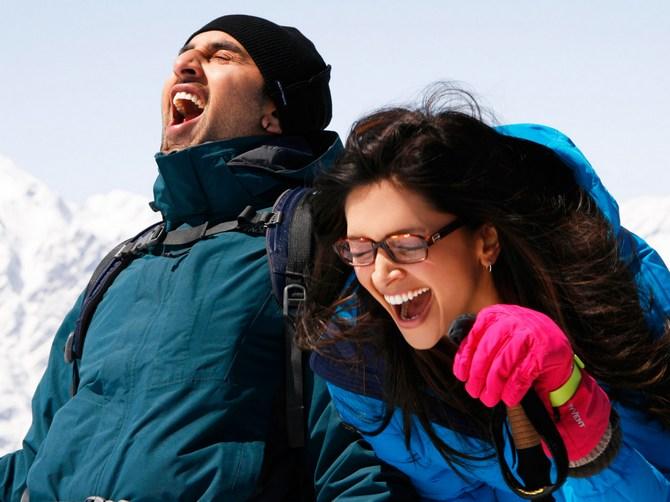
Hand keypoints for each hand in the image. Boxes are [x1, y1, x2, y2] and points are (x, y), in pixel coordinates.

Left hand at [452, 304, 573, 407]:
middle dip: (477, 375)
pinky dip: (512, 390)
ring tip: (489, 399)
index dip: (466, 358)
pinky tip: (508, 399)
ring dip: (493, 386)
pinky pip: (521, 375)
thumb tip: (460, 367)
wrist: (558, 347)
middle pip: (487, 351)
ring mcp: (529, 335)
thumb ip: (482, 344)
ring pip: (502, 364)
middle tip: (474, 392)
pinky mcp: (543, 352)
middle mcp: (513, 320)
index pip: (475, 336)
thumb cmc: (522, 345)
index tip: (461, 376)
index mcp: (498, 314)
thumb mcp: (501, 337)